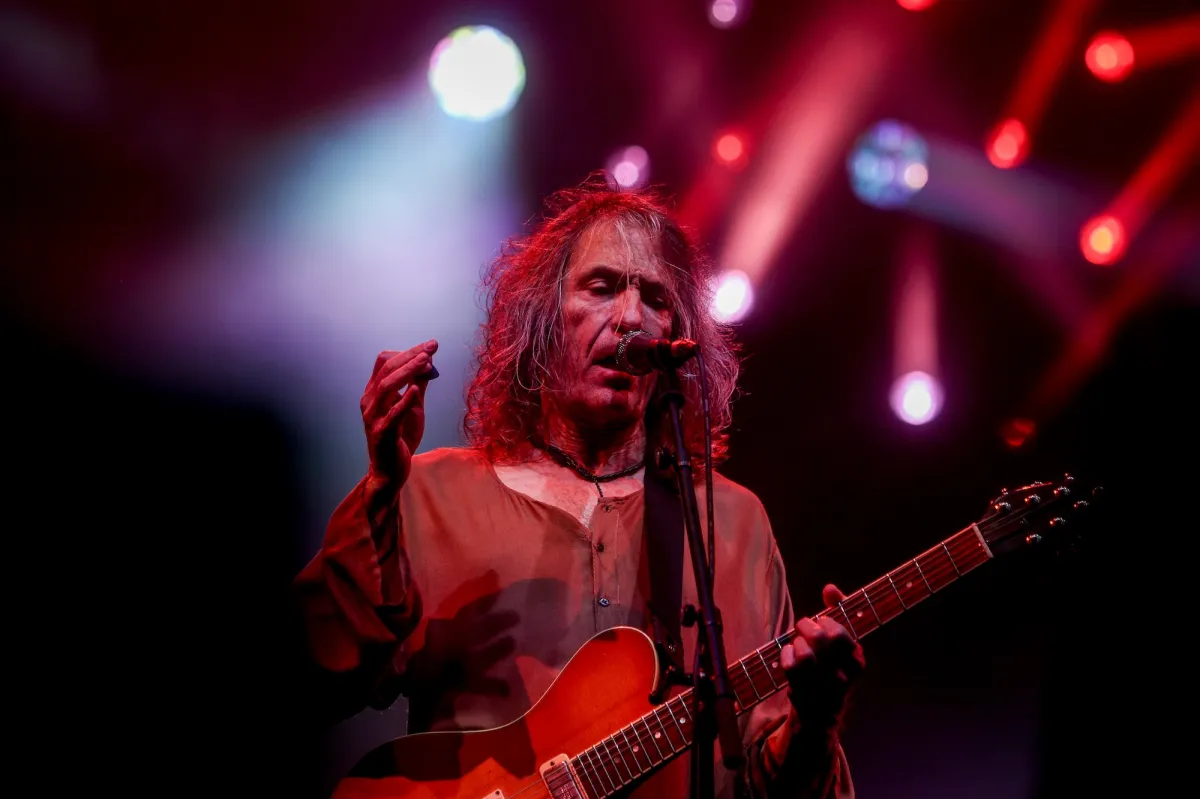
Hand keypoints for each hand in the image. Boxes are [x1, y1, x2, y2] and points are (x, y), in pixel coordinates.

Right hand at [360, 340, 437, 485]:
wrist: (392, 470)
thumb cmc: (401, 436)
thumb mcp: (413, 407)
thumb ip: (417, 385)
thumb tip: (429, 362)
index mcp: (374, 392)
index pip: (385, 362)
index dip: (407, 351)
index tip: (430, 346)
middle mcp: (369, 401)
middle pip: (386, 369)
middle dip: (410, 355)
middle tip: (432, 346)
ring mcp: (373, 417)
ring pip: (386, 387)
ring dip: (407, 371)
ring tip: (426, 361)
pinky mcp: (382, 434)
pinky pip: (392, 415)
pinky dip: (404, 401)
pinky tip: (417, 390)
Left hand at [779, 584, 865, 729]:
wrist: (820, 712)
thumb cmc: (830, 666)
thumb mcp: (841, 644)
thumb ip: (838, 611)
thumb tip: (830, 588)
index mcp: (856, 662)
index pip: (841, 635)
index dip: (826, 622)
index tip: (821, 620)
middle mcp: (842, 676)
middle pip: (822, 641)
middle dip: (808, 626)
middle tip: (803, 626)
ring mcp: (821, 687)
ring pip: (806, 655)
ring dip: (797, 642)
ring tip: (797, 641)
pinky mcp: (802, 693)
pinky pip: (790, 667)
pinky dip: (786, 654)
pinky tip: (788, 653)